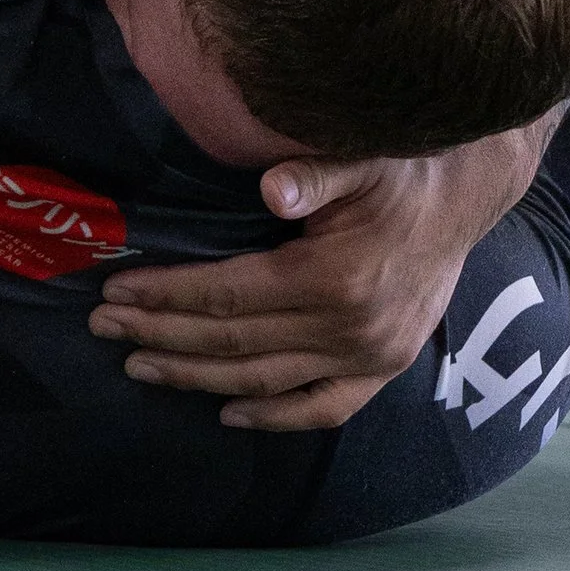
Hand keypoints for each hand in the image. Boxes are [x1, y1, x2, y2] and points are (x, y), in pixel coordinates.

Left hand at [87, 127, 549, 431]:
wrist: (466, 195)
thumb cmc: (403, 167)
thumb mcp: (362, 155)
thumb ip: (317, 173)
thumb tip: (272, 189)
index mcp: (334, 276)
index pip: (227, 296)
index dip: (167, 297)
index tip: (114, 295)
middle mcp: (350, 327)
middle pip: (233, 342)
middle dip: (161, 336)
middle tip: (103, 330)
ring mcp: (370, 356)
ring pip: (264, 379)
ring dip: (196, 377)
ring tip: (139, 367)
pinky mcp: (384, 369)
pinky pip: (322, 408)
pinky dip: (273, 415)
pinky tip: (228, 411)